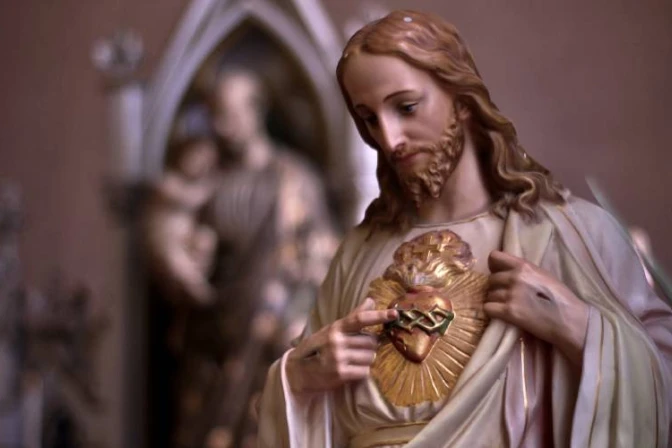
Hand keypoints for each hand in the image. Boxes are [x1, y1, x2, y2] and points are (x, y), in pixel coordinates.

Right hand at [286, 298, 397, 393]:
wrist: (297, 372)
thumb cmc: (317, 348)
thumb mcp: (331, 329)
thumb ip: (353, 317)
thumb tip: (371, 300)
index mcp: (335, 328)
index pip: (360, 319)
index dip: (379, 316)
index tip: (394, 314)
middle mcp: (336, 342)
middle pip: (371, 341)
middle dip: (370, 346)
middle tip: (359, 349)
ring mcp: (338, 359)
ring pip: (370, 357)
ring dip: (366, 359)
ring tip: (353, 360)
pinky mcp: (340, 375)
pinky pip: (365, 372)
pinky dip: (361, 372)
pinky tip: (350, 370)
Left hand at [484, 251, 588, 366]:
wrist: (570, 321)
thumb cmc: (561, 299)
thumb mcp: (543, 276)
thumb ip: (524, 272)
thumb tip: (506, 271)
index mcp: (524, 266)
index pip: (494, 257)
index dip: (494, 266)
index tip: (498, 274)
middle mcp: (515, 277)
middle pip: (491, 279)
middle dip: (497, 288)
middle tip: (508, 297)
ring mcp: (511, 294)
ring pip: (489, 295)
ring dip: (495, 301)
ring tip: (508, 307)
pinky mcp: (508, 312)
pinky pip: (488, 308)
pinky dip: (493, 312)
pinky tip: (503, 315)